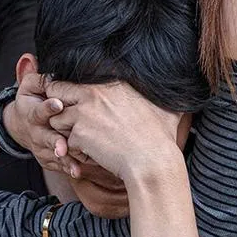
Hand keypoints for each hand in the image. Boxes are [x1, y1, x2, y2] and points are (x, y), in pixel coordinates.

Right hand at [4, 71, 78, 177]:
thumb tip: (29, 58)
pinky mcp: (47, 158)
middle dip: (54, 142)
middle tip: (63, 147)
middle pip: (46, 137)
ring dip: (63, 161)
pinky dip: (67, 169)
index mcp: (33, 113)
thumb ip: (33, 75)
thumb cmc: (31, 101)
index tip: (58, 104)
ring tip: (75, 167)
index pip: (40, 109)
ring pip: (52, 155)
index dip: (48, 107)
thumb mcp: (28, 86)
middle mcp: (37, 131)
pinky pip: (57, 165)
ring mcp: (41, 147)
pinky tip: (78, 171)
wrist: (20, 126)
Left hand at [44, 80, 182, 184]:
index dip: (72, 90)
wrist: (153, 161)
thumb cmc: (160, 136)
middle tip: (72, 120)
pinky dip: (74, 149)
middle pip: (56, 90)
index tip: (80, 103)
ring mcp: (83, 112)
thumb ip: (162, 91)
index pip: (74, 75)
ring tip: (84, 139)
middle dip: (60, 105)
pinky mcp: (79, 134)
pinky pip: (65, 140)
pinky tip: (92, 153)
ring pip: (56, 118)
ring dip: (65, 129)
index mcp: (110, 81)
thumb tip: (181, 78)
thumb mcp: (164, 105)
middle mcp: (93, 92)